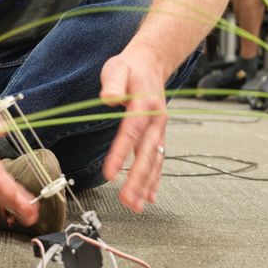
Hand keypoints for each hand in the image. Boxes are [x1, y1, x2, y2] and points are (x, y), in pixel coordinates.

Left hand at [99, 47, 168, 211]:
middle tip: (127, 200)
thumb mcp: (117, 68)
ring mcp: (159, 129)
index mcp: (144, 105)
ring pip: (154, 160)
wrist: (151, 63)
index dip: (120, 154)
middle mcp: (156, 120)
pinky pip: (158, 159)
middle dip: (138, 179)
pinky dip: (155, 178)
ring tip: (136, 205)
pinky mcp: (157, 134)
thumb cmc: (130, 67)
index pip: (131, 133)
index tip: (110, 173)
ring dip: (146, 184)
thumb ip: (113, 82)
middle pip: (147, 153)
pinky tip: (149, 195)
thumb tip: (108, 97)